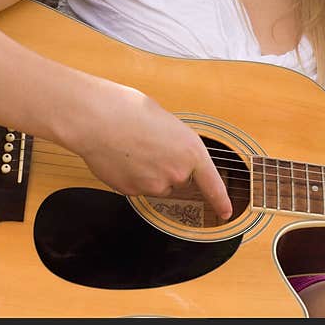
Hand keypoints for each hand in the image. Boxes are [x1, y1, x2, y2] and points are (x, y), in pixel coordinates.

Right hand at [64, 82, 232, 219]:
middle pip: (179, 181)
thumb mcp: (167, 122)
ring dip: (149, 173)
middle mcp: (178, 172)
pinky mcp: (132, 192)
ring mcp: (155, 185)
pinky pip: (137, 187)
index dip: (220, 201)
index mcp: (192, 151)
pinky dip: (131, 176)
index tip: (226, 213)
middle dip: (168, 168)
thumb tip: (170, 155)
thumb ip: (177, 144)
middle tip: (150, 145)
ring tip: (133, 149)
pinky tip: (121, 157)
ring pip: (156, 185)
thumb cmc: (131, 111)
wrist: (98, 119)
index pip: (213, 184)